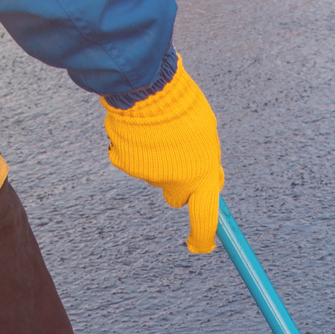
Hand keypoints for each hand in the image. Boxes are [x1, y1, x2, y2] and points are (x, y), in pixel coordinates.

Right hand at [104, 60, 223, 252]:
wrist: (148, 87)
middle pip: (177, 196)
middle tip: (180, 157)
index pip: (205, 219)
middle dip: (180, 183)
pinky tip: (141, 129)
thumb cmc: (184, 108)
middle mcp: (174, 182)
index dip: (203, 237)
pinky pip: (134, 160)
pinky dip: (137, 149)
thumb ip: (207, 163)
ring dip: (159, 158)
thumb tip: (209, 183)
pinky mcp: (125, 163)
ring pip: (155, 174)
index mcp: (200, 177)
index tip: (200, 245)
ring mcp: (147, 175)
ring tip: (161, 130)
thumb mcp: (208, 137)